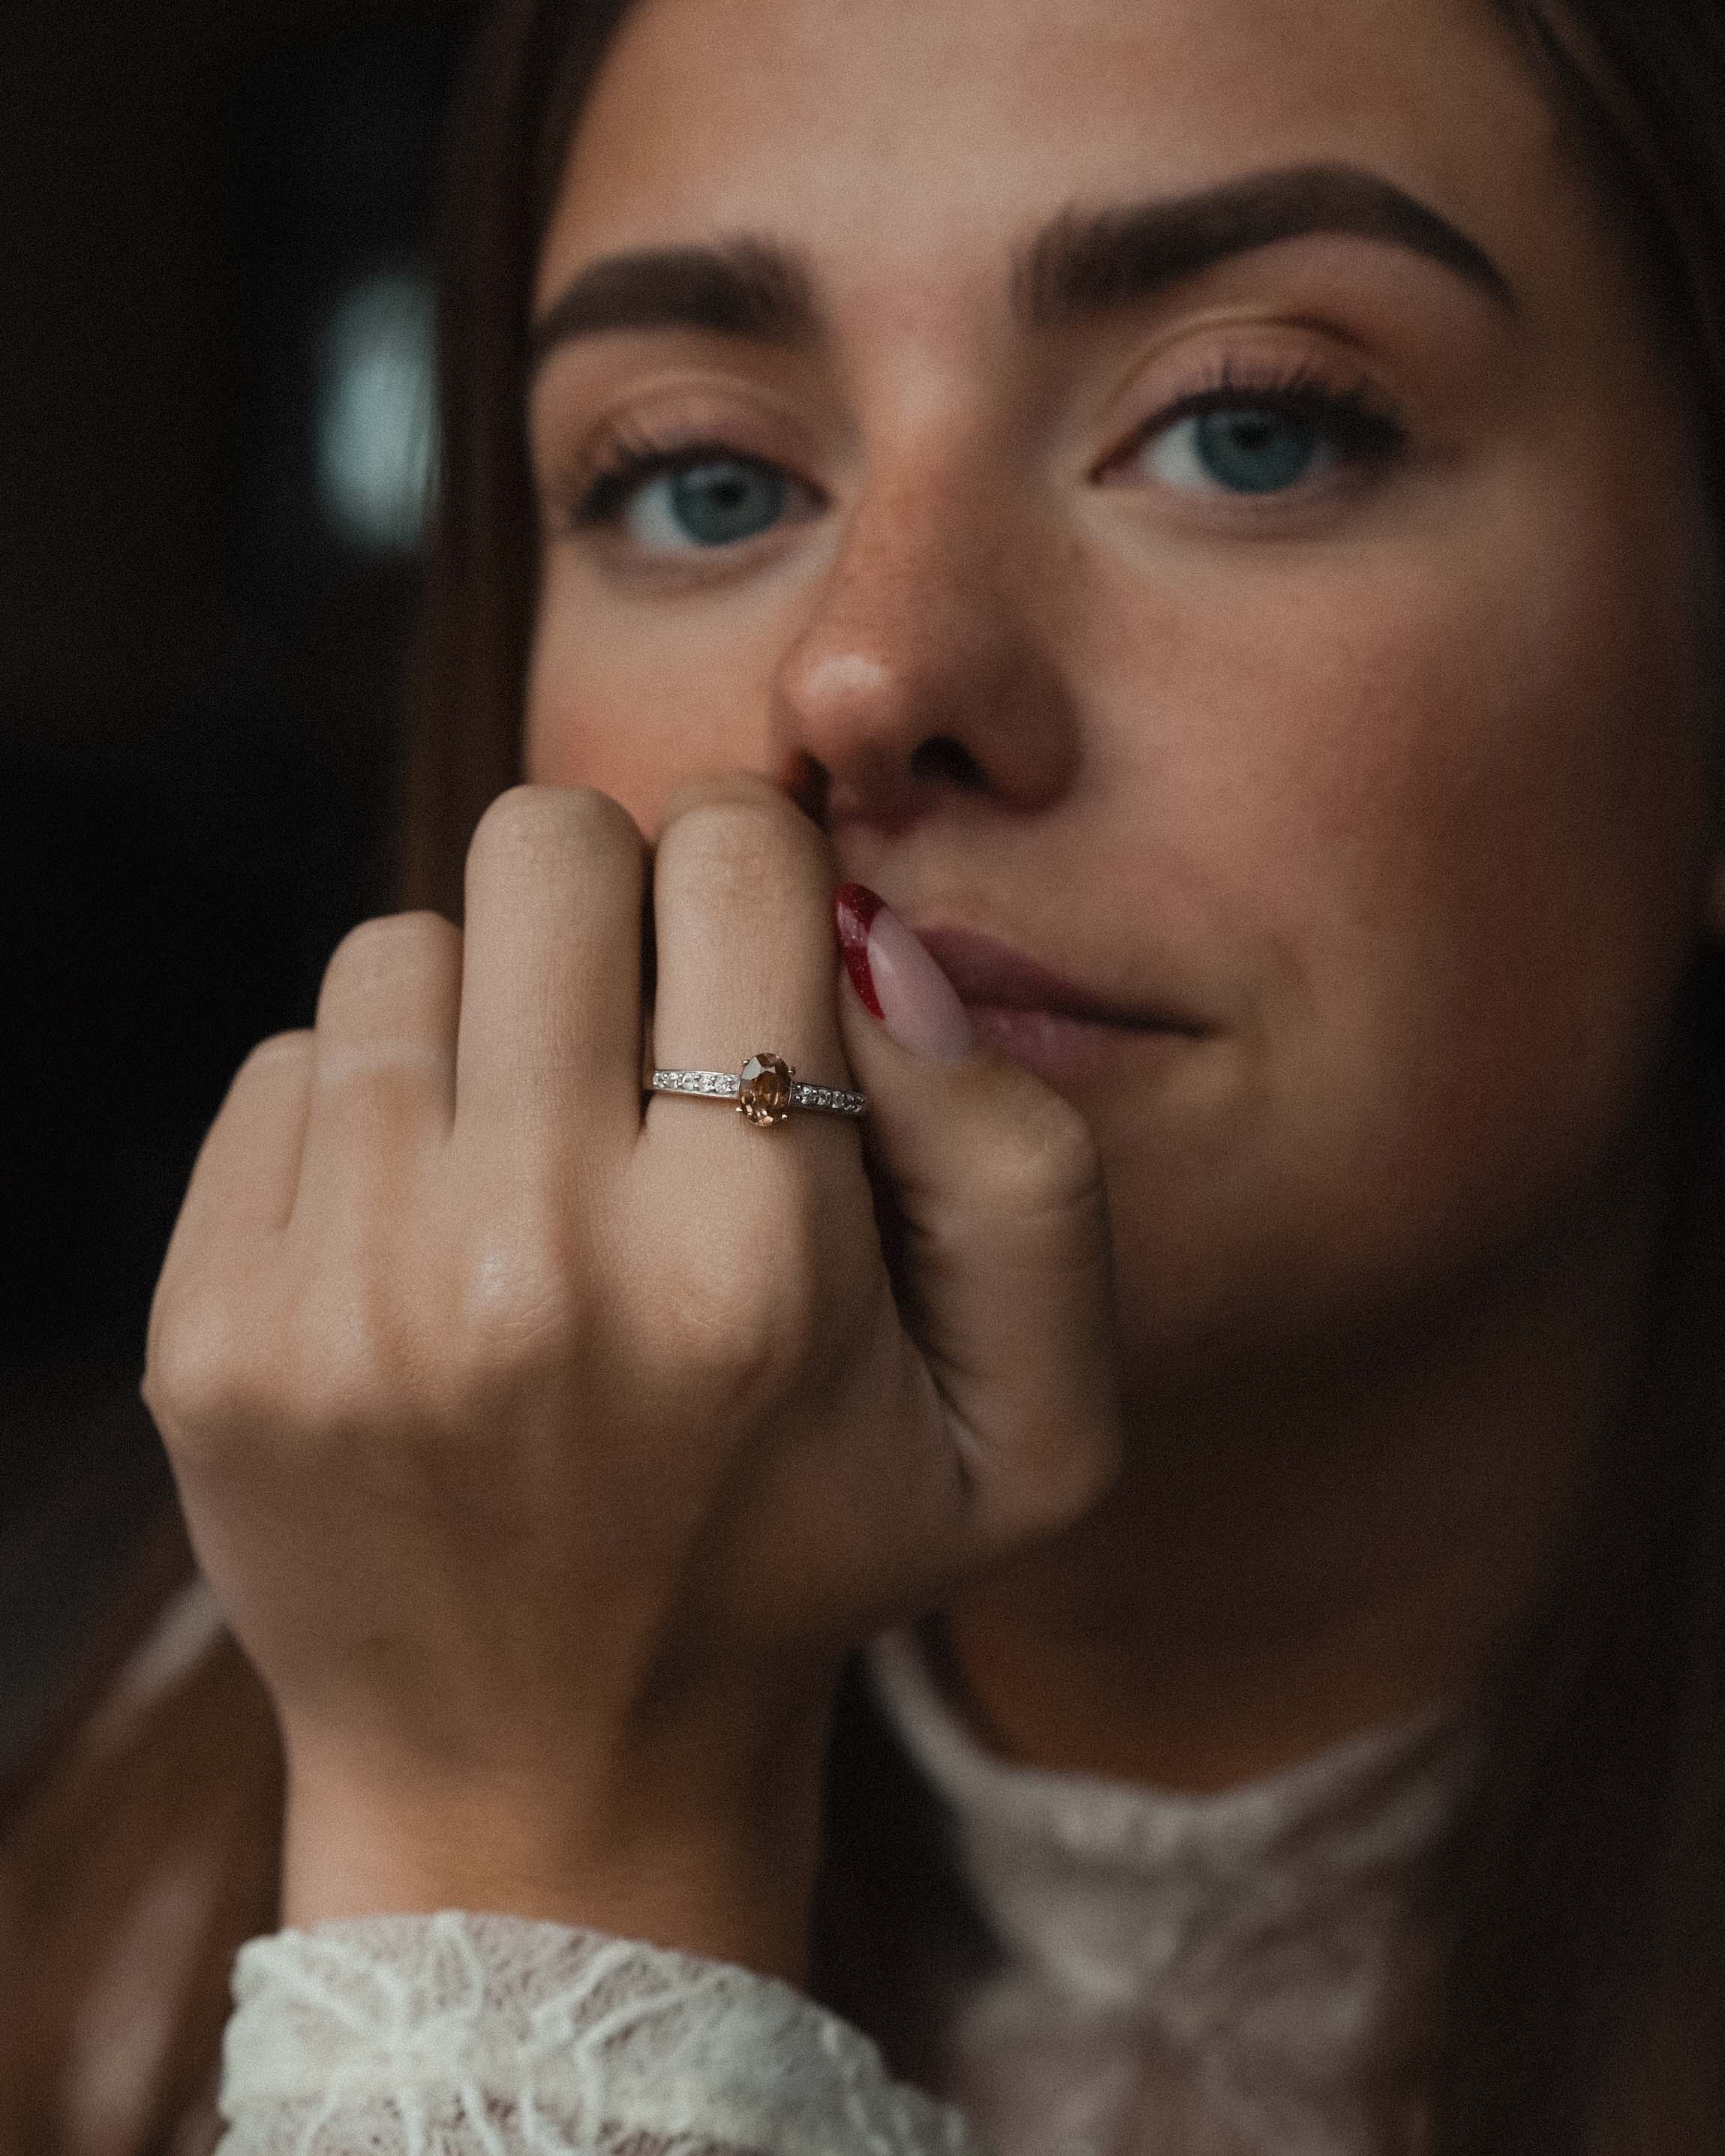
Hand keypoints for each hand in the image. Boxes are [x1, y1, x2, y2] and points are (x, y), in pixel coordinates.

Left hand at [142, 776, 1121, 1974]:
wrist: (546, 1776)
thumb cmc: (807, 1563)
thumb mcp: (1032, 1429)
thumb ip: (1020, 1165)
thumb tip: (861, 942)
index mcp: (749, 1264)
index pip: (738, 854)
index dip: (762, 870)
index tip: (753, 957)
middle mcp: (531, 1262)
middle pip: (545, 845)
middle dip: (612, 903)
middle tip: (638, 1036)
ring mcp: (340, 1294)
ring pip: (400, 944)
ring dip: (483, 1017)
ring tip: (530, 1159)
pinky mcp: (210, 1327)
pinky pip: (287, 1067)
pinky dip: (369, 1115)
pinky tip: (423, 1241)